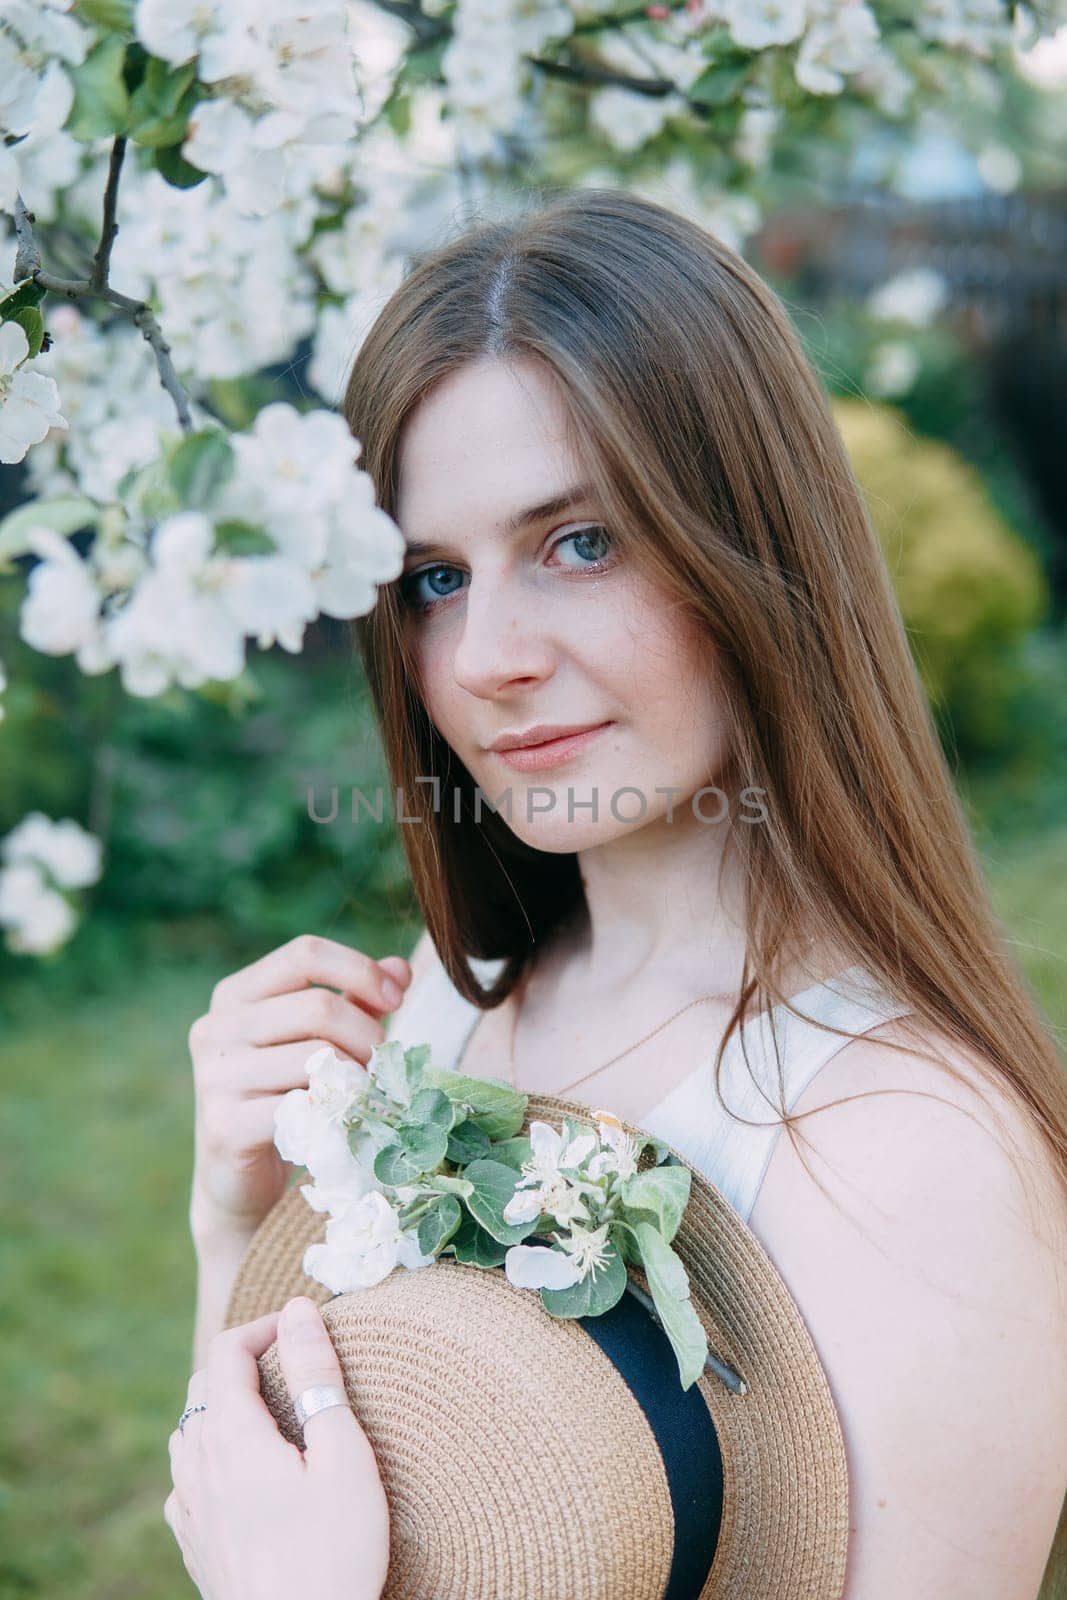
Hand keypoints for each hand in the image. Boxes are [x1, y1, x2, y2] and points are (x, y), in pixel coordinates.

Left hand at [164, 1297, 389, 1599]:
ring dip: (224, 1406)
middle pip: (204, 1387)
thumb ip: (317, 1375)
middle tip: (296, 1363)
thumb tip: (299, 1309)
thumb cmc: (333, 1554)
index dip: (266, 1325)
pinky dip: (210, 1454)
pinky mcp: (192, 1545)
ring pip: (189, 1433)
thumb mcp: (343, 1456)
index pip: (228, 1351)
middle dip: (246, 1361)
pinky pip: (186, 1479)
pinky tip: (239, 1473)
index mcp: (232, 1437)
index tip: (305, 1325)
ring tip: (272, 1413)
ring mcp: (188, 1510)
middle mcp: (197, 1467)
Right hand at [188, 935, 412, 1240]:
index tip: (397, 998)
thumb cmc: (284, 1098)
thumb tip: (400, 968)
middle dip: (366, 1034)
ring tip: (363, 1094)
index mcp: (235, 995)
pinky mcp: (224, 1124)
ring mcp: (215, 1076)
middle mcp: (216, 1027)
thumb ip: (357, 1002)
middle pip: (318, 1006)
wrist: (237, 1181)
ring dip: (356, 1076)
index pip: (305, 954)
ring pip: (315, 1056)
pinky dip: (334, 1112)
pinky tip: (341, 1123)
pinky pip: (300, 1105)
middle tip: (380, 1064)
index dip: (359, 970)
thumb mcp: (319, 1041)